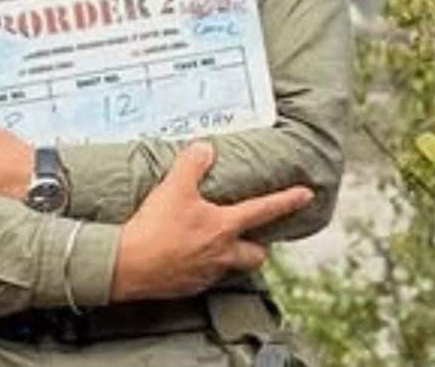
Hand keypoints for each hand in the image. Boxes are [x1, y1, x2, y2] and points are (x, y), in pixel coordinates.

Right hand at [110, 141, 311, 302]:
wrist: (128, 265)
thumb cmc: (156, 228)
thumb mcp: (174, 187)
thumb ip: (192, 164)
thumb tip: (205, 148)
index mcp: (224, 227)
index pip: (264, 210)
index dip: (288, 200)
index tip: (306, 195)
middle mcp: (222, 253)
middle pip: (257, 255)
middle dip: (260, 246)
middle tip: (254, 236)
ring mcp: (206, 273)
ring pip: (232, 267)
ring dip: (231, 256)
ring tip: (218, 244)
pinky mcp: (188, 286)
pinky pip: (205, 276)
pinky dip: (203, 266)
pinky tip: (188, 257)